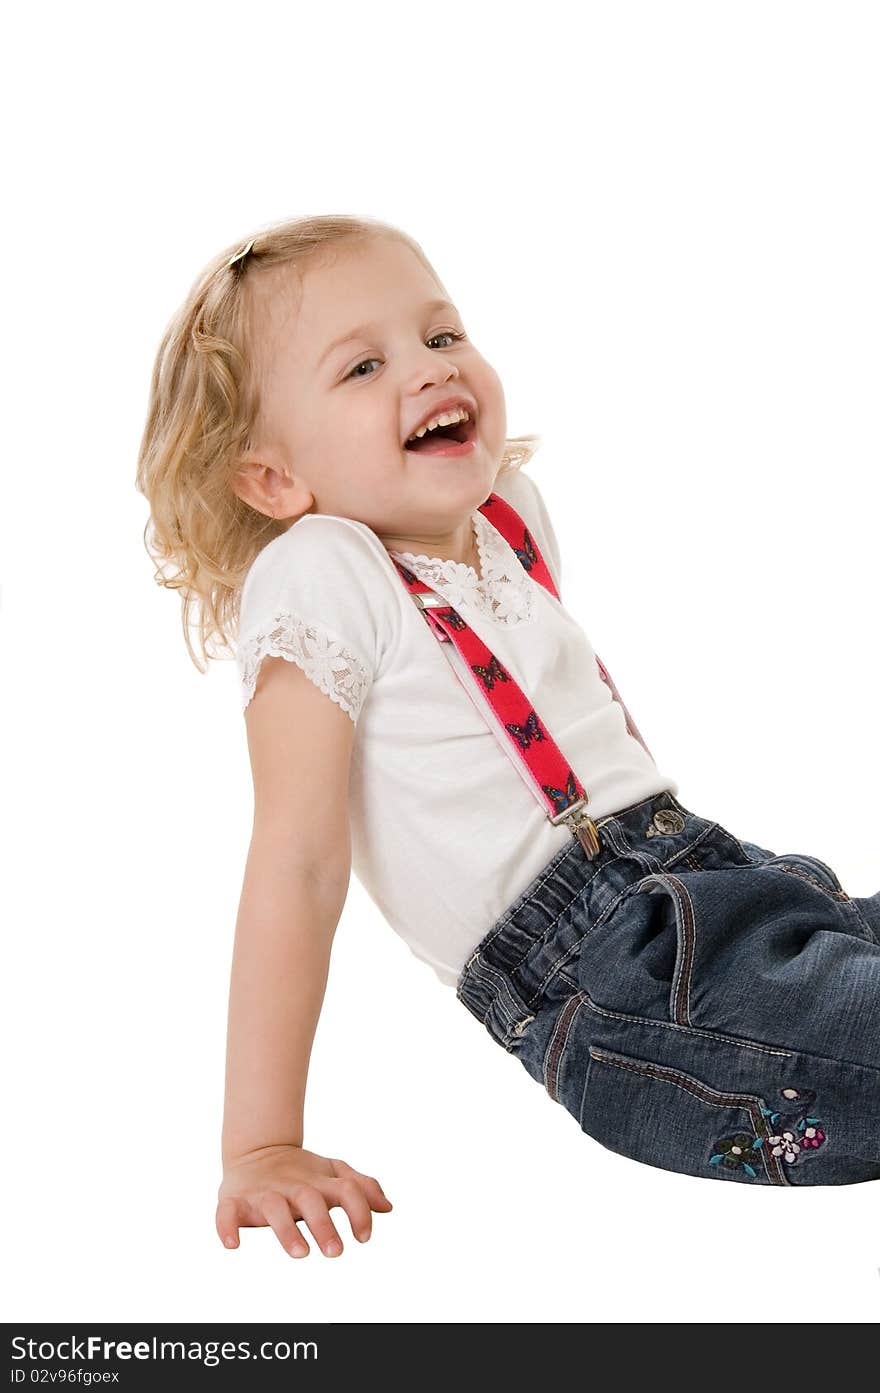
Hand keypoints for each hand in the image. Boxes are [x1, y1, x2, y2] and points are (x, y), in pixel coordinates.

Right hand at [216, 1144, 392, 1258]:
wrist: (257, 1150)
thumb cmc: (301, 1172)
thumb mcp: (332, 1174)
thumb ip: (360, 1188)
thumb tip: (387, 1207)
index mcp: (318, 1182)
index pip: (345, 1190)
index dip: (358, 1211)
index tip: (364, 1237)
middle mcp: (292, 1186)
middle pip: (309, 1200)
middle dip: (323, 1225)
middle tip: (336, 1251)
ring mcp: (263, 1193)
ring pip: (273, 1209)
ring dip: (286, 1231)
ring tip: (300, 1253)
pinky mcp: (235, 1200)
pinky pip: (227, 1213)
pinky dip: (227, 1227)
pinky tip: (233, 1245)